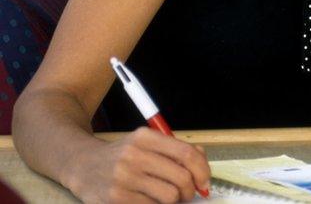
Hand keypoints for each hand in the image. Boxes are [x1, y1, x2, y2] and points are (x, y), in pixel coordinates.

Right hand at [65, 127, 209, 202]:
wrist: (81, 165)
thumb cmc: (122, 156)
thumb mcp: (146, 143)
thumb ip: (175, 149)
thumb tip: (203, 162)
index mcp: (144, 137)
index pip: (186, 153)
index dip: (203, 170)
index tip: (205, 182)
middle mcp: (133, 155)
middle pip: (181, 178)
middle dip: (190, 190)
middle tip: (186, 194)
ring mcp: (122, 178)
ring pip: (169, 196)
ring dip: (173, 201)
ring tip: (165, 197)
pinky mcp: (115, 199)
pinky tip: (148, 201)